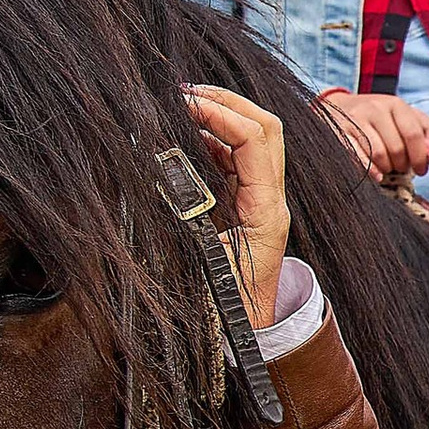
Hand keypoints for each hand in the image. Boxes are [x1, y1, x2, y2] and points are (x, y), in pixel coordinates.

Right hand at [184, 86, 290, 329]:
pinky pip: (235, 157)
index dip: (220, 112)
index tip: (182, 102)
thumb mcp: (202, 262)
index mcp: (266, 211)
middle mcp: (271, 199)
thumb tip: (157, 167)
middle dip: (226, 101)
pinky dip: (211, 138)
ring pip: (251, 138)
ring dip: (218, 116)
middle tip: (182, 93)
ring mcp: (262, 198)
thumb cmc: (224, 308)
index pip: (255, 140)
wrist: (247, 335)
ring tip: (178, 107)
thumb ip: (183, 216)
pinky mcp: (248, 202)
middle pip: (264, 127)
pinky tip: (182, 135)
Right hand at [319, 88, 428, 179]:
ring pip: (378, 154)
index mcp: (396, 104)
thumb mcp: (409, 117)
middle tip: (402, 168)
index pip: (414, 134)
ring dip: (387, 168)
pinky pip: (357, 156)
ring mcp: (356, 119)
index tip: (421, 170)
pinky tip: (377, 176)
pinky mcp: (340, 131)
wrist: (344, 107)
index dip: (420, 157)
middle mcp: (375, 108)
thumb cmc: (384, 118)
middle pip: (396, 148)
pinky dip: (370, 170)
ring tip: (388, 168)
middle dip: (403, 165)